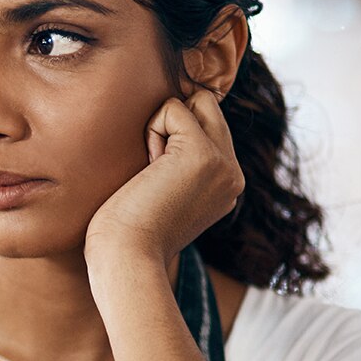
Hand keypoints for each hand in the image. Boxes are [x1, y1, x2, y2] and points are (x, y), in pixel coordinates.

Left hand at [84, 86, 242, 273]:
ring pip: (195, 102)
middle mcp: (233, 174)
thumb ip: (178, 164)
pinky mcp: (203, 155)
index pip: (210, 126)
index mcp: (227, 185)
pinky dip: (151, 130)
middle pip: (208, 106)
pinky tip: (148, 169)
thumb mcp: (164, 194)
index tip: (157, 179)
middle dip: (172, 123)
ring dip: (161, 126)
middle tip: (152, 169)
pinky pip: (174, 108)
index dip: (174, 135)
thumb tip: (168, 123)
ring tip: (151, 171)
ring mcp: (223, 164)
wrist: (127, 258)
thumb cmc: (128, 232)